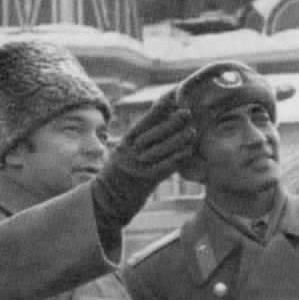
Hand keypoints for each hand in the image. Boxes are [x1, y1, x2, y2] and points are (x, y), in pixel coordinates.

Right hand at [91, 90, 195, 226]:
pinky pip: (164, 168)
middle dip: (171, 123)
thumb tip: (159, 119)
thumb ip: (139, 138)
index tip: (171, 99)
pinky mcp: (145, 181)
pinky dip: (177, 159)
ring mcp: (137, 167)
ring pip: (161, 150)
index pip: (143, 123)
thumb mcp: (124, 152)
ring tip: (192, 131)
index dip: (158, 110)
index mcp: (125, 143)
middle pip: (153, 134)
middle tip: (187, 113)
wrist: (107, 200)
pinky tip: (187, 152)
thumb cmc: (119, 173)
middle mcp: (130, 153)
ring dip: (178, 140)